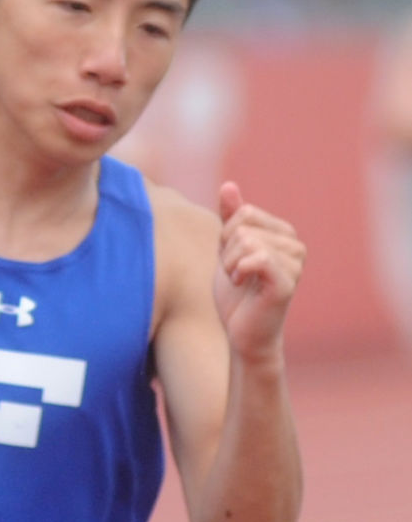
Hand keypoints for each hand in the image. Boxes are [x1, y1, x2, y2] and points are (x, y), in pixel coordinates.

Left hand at [213, 182, 304, 363]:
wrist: (242, 336)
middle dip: (227, 253)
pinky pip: (257, 257)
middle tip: (236, 276)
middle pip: (243, 227)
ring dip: (230, 265)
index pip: (244, 212)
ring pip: (246, 242)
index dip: (226, 238)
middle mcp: (295, 244)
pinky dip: (238, 270)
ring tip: (239, 283)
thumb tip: (228, 185)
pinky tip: (241, 283)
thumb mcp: (228, 251)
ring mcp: (295, 263)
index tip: (232, 261)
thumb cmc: (237, 297)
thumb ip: (230, 219)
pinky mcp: (287, 281)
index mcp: (283, 233)